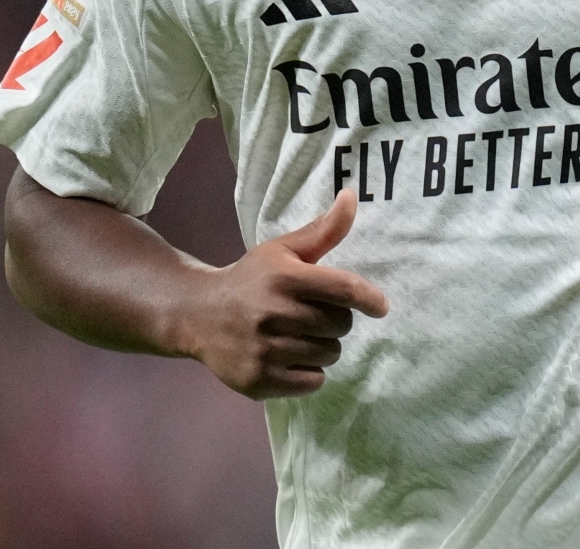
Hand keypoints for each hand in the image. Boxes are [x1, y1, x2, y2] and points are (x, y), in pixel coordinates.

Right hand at [180, 190, 388, 399]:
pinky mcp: (259, 380)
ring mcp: (265, 350)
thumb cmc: (251, 279)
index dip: (369, 298)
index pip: (343, 289)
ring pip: (329, 354)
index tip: (380, 306)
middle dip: (335, 320)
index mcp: (284, 277)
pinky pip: (313, 382)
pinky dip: (309, 372)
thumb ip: (322, 230)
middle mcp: (274, 313)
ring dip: (323, 346)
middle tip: (312, 315)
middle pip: (340, 325)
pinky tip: (288, 357)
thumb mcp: (283, 250)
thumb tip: (352, 196)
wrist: (198, 315)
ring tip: (298, 335)